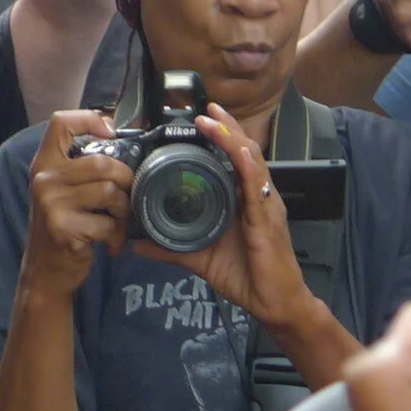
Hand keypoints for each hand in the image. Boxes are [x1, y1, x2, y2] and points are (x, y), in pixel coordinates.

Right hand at [21, 108, 127, 296]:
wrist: (44, 270)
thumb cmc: (61, 224)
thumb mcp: (60, 189)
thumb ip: (80, 166)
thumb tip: (118, 140)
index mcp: (44, 163)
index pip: (61, 121)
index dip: (90, 119)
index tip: (111, 133)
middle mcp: (44, 179)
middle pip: (102, 162)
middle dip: (125, 180)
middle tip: (125, 196)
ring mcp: (51, 204)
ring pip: (110, 193)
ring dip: (122, 212)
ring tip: (116, 223)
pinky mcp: (63, 229)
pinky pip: (107, 224)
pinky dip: (116, 237)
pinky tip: (109, 244)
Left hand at [134, 104, 317, 333]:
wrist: (274, 304)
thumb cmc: (244, 276)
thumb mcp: (199, 258)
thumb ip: (170, 247)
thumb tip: (136, 243)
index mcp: (243, 200)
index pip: (233, 159)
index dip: (220, 135)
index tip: (200, 116)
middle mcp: (257, 196)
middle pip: (243, 151)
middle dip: (226, 127)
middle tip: (205, 107)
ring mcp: (265, 206)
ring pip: (251, 162)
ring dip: (231, 138)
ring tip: (213, 120)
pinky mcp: (268, 220)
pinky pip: (258, 189)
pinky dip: (248, 167)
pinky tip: (239, 152)